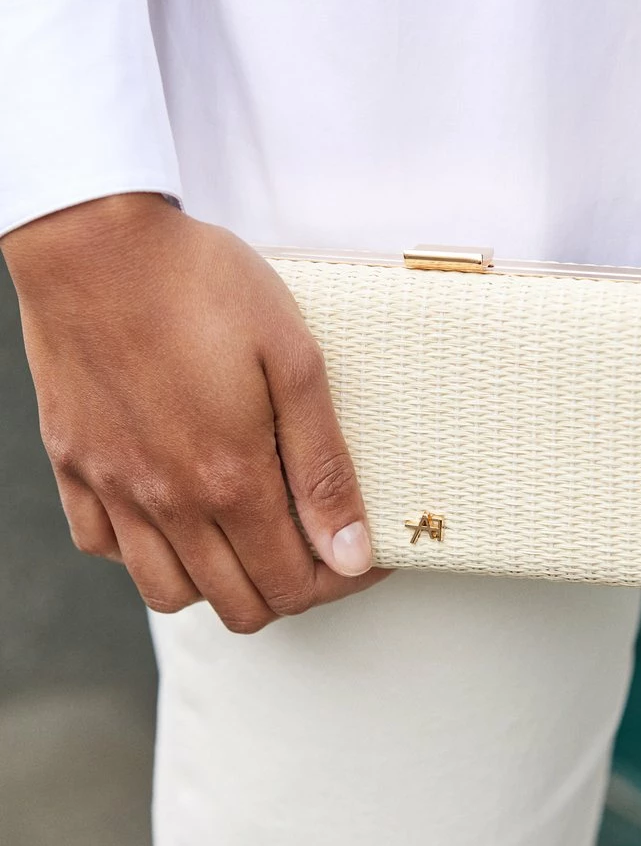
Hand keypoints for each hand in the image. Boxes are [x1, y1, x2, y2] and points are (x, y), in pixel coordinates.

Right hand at [2, 193, 387, 631]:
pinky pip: (102, 548)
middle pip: (238, 604)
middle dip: (289, 592)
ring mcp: (112, 488)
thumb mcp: (293, 362)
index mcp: (229, 479)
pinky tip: (170, 514)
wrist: (96, 240)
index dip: (341, 581)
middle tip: (314, 548)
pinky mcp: (73, 464)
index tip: (363, 556)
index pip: (293, 583)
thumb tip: (350, 552)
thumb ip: (322, 467)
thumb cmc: (201, 285)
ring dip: (218, 586)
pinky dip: (143, 552)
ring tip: (245, 540)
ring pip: (167, 593)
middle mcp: (167, 501)